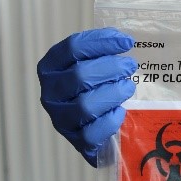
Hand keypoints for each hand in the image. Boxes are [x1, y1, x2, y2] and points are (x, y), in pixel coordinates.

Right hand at [37, 28, 136, 166]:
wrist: (98, 131)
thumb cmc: (97, 92)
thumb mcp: (95, 69)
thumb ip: (102, 53)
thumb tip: (123, 39)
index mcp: (51, 68)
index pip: (72, 48)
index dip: (101, 42)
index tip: (127, 42)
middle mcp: (50, 93)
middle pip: (80, 75)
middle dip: (111, 69)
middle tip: (130, 66)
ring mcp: (61, 119)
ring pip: (86, 105)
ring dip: (113, 94)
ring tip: (128, 87)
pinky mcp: (76, 141)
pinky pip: (93, 132)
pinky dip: (110, 121)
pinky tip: (120, 112)